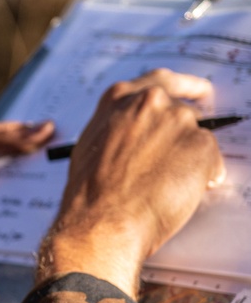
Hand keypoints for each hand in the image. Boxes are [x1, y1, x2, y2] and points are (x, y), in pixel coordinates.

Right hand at [40, 69, 225, 295]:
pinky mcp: (200, 146)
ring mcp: (177, 121)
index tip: (197, 92)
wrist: (102, 221)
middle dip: (181, 139)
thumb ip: (118, 129)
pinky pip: (212, 162)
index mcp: (120, 99)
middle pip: (183, 113)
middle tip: (178, 161)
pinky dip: (203, 178)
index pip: (160, 82)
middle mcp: (150, 102)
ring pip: (196, 139)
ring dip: (189, 161)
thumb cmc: (90, 193)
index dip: (183, 87)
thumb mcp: (92, 145)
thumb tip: (134, 138)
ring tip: (166, 189)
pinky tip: (180, 195)